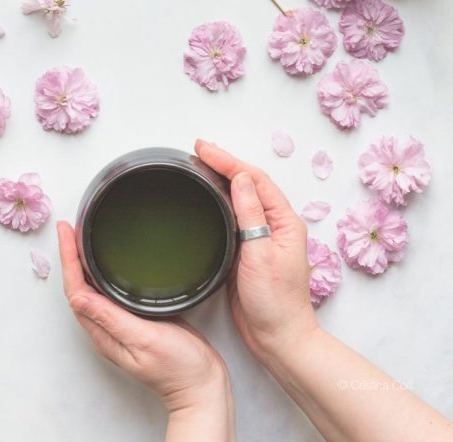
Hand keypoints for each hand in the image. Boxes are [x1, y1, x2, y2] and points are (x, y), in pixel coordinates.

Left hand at [57, 220, 229, 413]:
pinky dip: (101, 272)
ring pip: (92, 288)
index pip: (76, 290)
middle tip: (69, 228)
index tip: (66, 232)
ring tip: (80, 238)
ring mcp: (120, 325)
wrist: (202, 385)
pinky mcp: (135, 321)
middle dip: (70, 256)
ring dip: (83, 262)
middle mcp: (107, 328)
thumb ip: (111, 318)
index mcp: (104, 332)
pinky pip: (110, 292)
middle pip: (78, 287)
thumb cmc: (178, 368)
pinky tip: (106, 262)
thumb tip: (78, 297)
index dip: (68, 258)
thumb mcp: (144, 339)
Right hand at [195, 140, 317, 360]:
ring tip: (200, 164)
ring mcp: (262, 236)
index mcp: (285, 221)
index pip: (255, 180)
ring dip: (221, 178)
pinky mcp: (248, 248)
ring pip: (241, 197)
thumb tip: (242, 178)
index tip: (205, 148)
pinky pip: (234, 215)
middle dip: (224, 162)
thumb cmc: (274, 302)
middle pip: (249, 183)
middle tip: (199, 149)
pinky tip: (207, 196)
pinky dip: (219, 200)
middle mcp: (275, 224)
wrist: (276, 337)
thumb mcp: (261, 254)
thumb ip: (252, 215)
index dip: (229, 160)